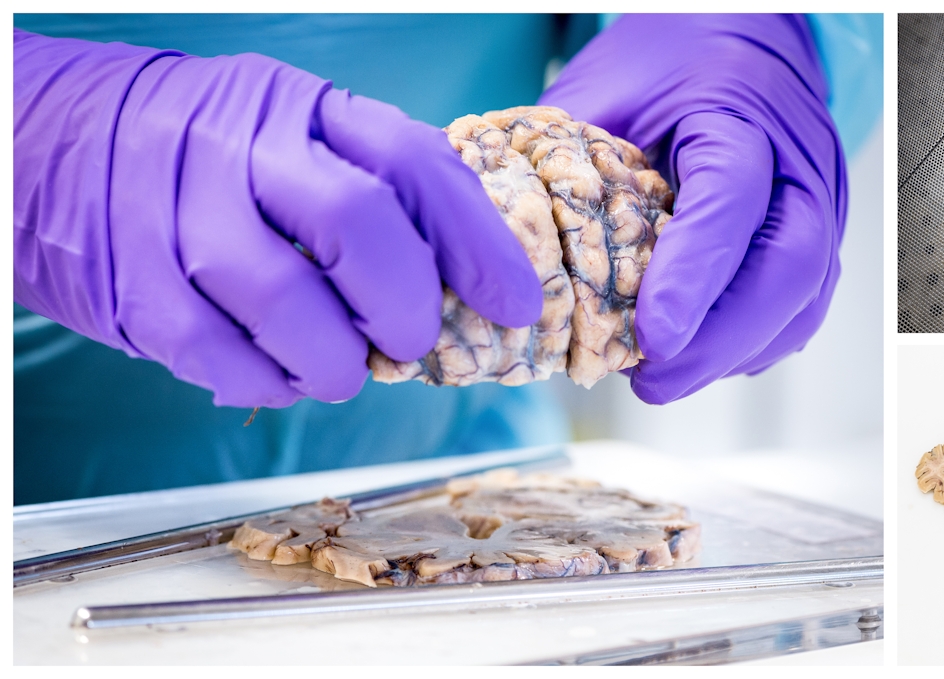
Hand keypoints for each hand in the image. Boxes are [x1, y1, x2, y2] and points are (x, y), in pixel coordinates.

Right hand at [14, 30, 541, 407]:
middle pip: (355, 222)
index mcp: (303, 108)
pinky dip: (265, 381)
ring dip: (334, 359)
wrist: (48, 138)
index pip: (413, 162)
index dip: (478, 243)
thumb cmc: (206, 157)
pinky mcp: (132, 279)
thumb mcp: (294, 139)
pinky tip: (276, 373)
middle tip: (410, 339)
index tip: (516, 304)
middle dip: (404, 302)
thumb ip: (374, 192)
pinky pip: (217, 352)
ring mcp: (179, 209)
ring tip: (340, 368)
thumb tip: (473, 285)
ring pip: (283, 298)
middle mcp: (240, 145)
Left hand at [539, 14, 847, 403]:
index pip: (731, 202)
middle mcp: (797, 158)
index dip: (693, 277)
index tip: (653, 339)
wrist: (736, 33)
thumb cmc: (663, 61)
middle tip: (652, 380)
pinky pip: (800, 304)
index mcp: (739, 111)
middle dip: (721, 340)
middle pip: (790, 265)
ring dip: (735, 351)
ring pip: (803, 296)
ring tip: (664, 375)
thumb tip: (518, 259)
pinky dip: (751, 341)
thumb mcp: (601, 93)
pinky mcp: (817, 230)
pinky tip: (700, 353)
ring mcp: (818, 198)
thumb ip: (569, 167)